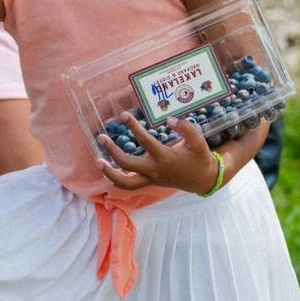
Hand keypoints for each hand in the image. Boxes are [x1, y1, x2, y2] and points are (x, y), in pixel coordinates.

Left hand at [97, 112, 218, 193]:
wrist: (202, 180)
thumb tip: (169, 119)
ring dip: (109, 173)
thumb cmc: (199, 159)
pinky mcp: (149, 182)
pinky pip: (129, 185)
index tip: (124, 115)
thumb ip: (187, 129)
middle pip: (127, 164)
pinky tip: (107, 169)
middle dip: (112, 152)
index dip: (134, 127)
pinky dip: (116, 179)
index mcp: (165, 158)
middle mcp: (154, 170)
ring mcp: (150, 179)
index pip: (145, 141)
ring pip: (125, 182)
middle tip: (102, 137)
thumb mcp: (199, 142)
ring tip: (97, 161)